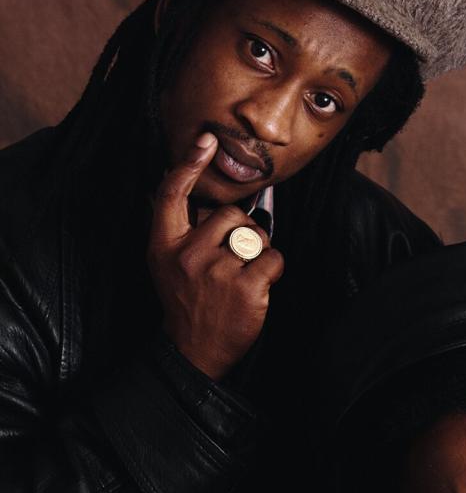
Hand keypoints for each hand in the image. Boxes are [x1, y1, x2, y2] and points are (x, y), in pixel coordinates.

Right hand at [147, 133, 284, 380]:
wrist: (192, 352)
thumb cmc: (187, 302)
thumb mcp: (167, 264)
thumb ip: (182, 231)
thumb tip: (207, 197)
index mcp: (164, 245)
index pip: (173, 195)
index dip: (189, 165)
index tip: (205, 140)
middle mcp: (187, 255)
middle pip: (231, 214)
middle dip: (242, 231)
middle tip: (234, 258)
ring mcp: (217, 272)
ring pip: (256, 235)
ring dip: (259, 250)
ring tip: (244, 273)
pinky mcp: (246, 288)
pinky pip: (274, 257)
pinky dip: (274, 269)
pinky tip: (259, 284)